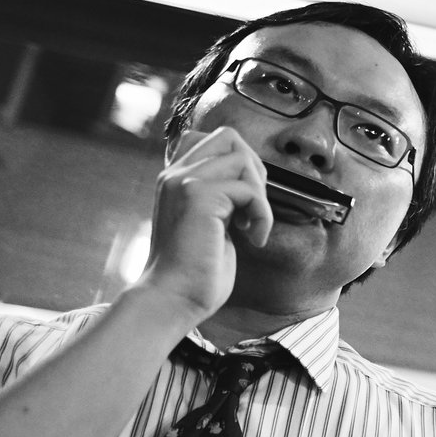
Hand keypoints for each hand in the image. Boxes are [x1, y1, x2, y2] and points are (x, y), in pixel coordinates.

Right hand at [137, 126, 270, 324]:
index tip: (245, 203)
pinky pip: (249, 189)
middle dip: (255, 171)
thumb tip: (252, 181)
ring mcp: (184, 181)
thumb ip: (222, 197)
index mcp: (176, 178)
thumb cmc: (196, 272)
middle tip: (253, 210)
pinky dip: (262, 215)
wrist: (173, 299)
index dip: (241, 164)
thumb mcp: (212, 224)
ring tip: (253, 226)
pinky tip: (254, 239)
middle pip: (229, 137)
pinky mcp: (197, 196)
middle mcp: (175, 173)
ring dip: (260, 194)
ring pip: (242, 158)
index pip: (212, 139)